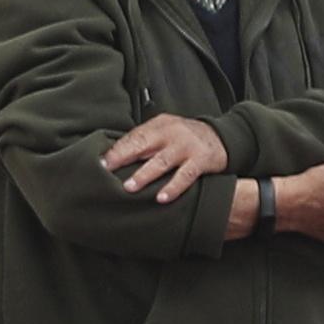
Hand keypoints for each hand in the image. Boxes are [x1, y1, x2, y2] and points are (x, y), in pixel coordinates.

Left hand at [101, 112, 228, 205]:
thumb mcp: (165, 131)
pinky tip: (161, 198)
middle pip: (143, 145)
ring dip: (144, 175)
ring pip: (161, 162)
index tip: (100, 163)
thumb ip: (146, 140)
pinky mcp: (200, 161)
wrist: (222, 136)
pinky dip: (172, 188)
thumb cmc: (186, 137)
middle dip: (122, 158)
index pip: (133, 136)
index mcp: (159, 125)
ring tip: (129, 187)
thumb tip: (115, 157)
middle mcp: (172, 133)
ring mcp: (186, 147)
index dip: (116, 150)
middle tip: (106, 171)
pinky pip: (185, 176)